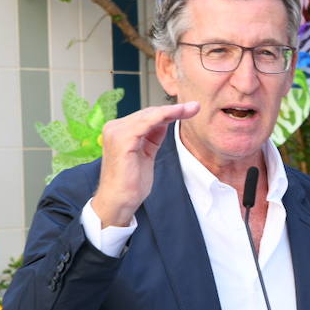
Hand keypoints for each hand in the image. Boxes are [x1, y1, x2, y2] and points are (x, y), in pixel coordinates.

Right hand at [92, 102, 199, 226]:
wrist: (119, 202)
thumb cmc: (131, 183)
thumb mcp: (146, 154)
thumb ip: (152, 137)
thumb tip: (164, 121)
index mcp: (119, 131)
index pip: (146, 116)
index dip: (168, 112)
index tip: (189, 110)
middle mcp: (114, 128)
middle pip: (148, 113)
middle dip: (173, 109)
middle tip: (194, 107)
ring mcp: (116, 132)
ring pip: (149, 115)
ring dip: (172, 111)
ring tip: (190, 109)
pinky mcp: (122, 139)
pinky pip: (146, 123)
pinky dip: (163, 116)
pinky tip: (177, 114)